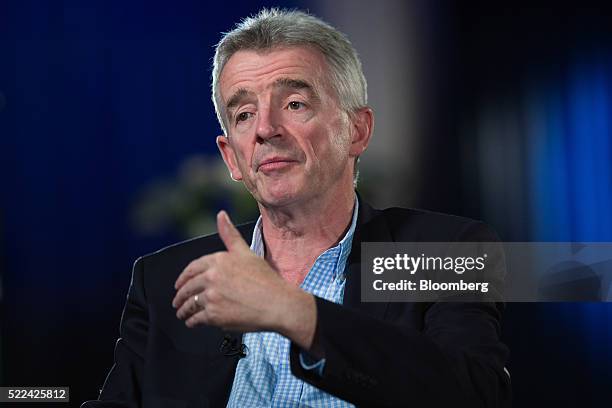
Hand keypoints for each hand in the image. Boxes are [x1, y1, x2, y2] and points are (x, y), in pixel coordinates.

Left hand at [172, 211, 316, 348]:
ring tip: (183, 314)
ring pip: (190, 304)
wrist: (277, 303)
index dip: (183, 277)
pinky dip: (192, 321)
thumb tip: (221, 214)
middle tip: (177, 301)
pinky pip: (196, 318)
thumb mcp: (246, 252)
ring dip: (183, 310)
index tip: (179, 284)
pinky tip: (193, 322)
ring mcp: (212, 296)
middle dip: (180, 296)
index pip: (192, 269)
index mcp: (218, 260)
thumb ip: (230, 235)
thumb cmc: (266, 279)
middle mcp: (212, 277)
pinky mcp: (213, 314)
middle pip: (188, 287)